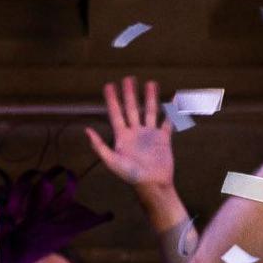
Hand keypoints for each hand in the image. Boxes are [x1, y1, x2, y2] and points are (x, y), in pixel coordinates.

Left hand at [85, 78, 176, 196]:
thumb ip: (99, 146)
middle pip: (132, 108)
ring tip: (151, 83)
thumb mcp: (111, 161)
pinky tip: (175, 100)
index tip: (109, 85)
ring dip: (150, 97)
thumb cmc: (131, 175)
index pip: (115, 113)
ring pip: (150, 111)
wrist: (152, 184)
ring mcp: (150, 134)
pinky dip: (172, 111)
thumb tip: (87, 130)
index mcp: (122, 135)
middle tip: (129, 78)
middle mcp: (135, 132)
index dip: (112, 99)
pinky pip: (169, 121)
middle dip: (130, 93)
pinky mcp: (164, 139)